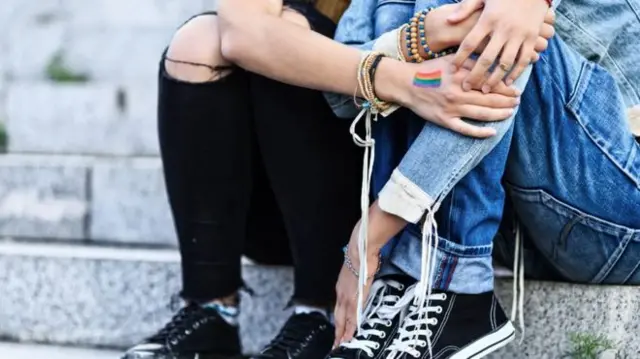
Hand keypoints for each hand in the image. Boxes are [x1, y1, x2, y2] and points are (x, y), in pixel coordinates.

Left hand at [333, 223, 378, 346]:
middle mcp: (341, 293)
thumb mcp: (356, 269)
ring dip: (343, 333)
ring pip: (343, 319)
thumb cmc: (360, 256)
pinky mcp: (355, 297)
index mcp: (341, 286)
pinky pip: (352, 316)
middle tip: (336, 344)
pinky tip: (350, 335)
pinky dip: (351, 327)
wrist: (360, 249)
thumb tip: (361, 279)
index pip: (339, 308)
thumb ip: (357, 277)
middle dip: (337, 332)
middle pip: (338, 317)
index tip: (338, 330)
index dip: (339, 320)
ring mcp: (347, 296)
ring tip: (341, 345)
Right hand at [394, 56, 519, 137]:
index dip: (505, 87)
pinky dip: (479, 132)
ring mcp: (451, 108)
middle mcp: (458, 93)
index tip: (516, 89)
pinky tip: (492, 132)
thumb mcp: (450, 60)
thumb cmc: (429, 71)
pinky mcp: (444, 120)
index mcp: (461, 77)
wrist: (406, 84)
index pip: (489, 83)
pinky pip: (465, 128)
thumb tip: (490, 64)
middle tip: (518, 101)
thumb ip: (469, 62)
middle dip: (507, 101)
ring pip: (481, 113)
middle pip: (489, 98)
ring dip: (499, 114)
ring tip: (510, 113)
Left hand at [447, 0, 551, 91]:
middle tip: (466, 88)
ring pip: (505, 63)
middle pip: (486, 58)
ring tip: (484, 90)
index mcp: (489, 19)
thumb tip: (449, 21)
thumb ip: (466, 8)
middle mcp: (504, 29)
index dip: (459, 58)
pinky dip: (516, 73)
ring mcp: (519, 35)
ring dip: (494, 79)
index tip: (452, 70)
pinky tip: (506, 82)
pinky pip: (523, 60)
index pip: (469, 43)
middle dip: (475, 75)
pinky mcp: (532, 38)